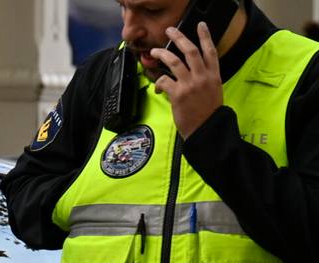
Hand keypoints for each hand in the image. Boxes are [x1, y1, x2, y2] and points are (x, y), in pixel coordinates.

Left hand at [150, 22, 223, 138]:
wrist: (206, 129)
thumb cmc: (208, 112)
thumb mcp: (214, 91)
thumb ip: (206, 78)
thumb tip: (193, 70)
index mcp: (214, 75)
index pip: (211, 51)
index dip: (206, 36)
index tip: (200, 25)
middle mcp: (203, 77)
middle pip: (190, 51)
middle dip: (179, 38)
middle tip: (170, 31)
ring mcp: (190, 85)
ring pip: (175, 62)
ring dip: (162, 55)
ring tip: (155, 52)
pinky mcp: (178, 94)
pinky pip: (164, 80)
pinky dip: (158, 81)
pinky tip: (158, 86)